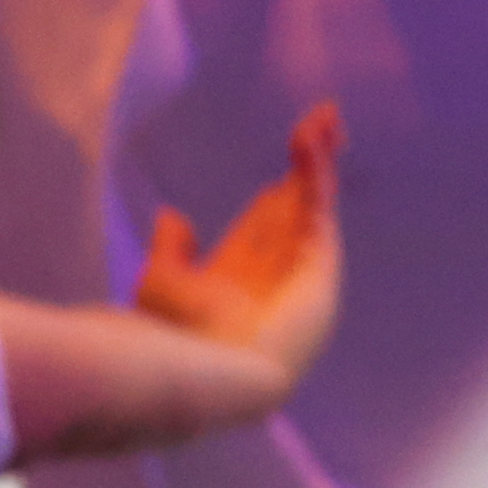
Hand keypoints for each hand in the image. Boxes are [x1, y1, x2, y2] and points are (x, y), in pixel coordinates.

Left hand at [138, 104, 342, 391]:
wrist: (207, 372)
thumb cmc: (177, 339)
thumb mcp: (163, 283)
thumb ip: (171, 250)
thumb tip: (171, 216)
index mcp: (239, 280)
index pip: (262, 227)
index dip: (273, 193)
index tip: (278, 166)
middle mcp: (275, 274)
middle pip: (294, 209)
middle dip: (306, 167)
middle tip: (318, 124)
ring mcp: (300, 271)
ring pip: (311, 202)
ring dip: (317, 159)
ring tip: (324, 115)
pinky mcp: (318, 265)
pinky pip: (317, 208)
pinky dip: (315, 171)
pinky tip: (313, 136)